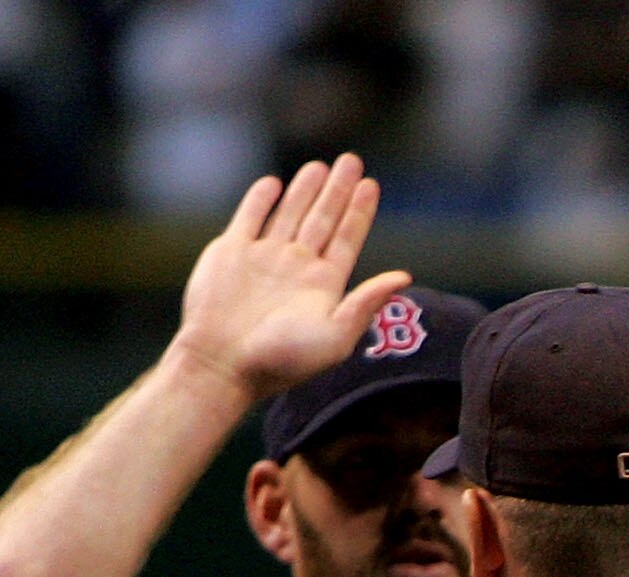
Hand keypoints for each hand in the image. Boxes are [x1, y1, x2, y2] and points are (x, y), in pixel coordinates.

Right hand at [167, 156, 413, 406]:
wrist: (224, 364)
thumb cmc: (283, 360)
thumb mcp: (336, 337)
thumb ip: (366, 304)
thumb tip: (404, 276)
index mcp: (324, 285)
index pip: (347, 238)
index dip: (359, 211)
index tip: (371, 185)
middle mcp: (297, 267)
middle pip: (323, 218)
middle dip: (338, 190)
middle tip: (352, 160)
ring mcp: (264, 258)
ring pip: (290, 213)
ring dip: (306, 190)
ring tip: (321, 165)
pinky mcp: (231, 252)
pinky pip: (249, 217)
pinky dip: (261, 199)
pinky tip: (275, 183)